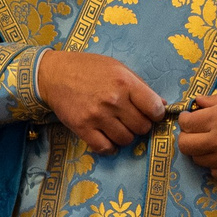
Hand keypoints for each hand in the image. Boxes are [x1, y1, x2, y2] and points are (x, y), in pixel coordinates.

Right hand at [36, 51, 163, 154]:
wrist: (54, 74)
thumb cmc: (88, 68)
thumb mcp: (117, 68)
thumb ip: (140, 86)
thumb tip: (162, 105)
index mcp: (125, 82)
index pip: (154, 109)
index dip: (156, 114)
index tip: (149, 113)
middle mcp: (113, 100)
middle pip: (142, 127)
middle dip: (140, 125)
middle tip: (131, 119)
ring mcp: (97, 116)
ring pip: (125, 140)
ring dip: (125, 136)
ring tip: (117, 127)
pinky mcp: (83, 128)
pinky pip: (105, 148)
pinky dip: (109, 147)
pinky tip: (108, 138)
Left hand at [177, 91, 216, 179]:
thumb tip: (198, 102)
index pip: (186, 124)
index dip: (185, 119)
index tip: (190, 117)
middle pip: (185, 145)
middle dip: (187, 136)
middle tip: (196, 130)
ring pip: (198, 160)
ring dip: (201, 151)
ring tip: (212, 142)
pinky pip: (215, 173)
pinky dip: (215, 165)